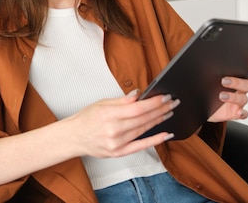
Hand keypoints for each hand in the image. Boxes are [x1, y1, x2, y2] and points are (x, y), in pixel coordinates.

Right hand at [63, 90, 179, 158]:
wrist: (74, 137)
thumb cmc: (86, 119)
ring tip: (169, 112)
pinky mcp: (119, 152)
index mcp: (109, 114)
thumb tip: (138, 94)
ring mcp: (117, 143)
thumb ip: (122, 100)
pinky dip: (155, 140)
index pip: (138, 108)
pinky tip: (165, 134)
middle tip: (173, 103)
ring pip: (143, 130)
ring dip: (159, 120)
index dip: (154, 102)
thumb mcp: (102, 103)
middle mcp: (114, 130)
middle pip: (143, 119)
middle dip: (161, 109)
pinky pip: (140, 146)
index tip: (165, 97)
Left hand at [208, 66, 247, 122]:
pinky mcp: (234, 113)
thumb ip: (209, 71)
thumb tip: (205, 64)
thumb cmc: (205, 90)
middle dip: (237, 82)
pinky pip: (243, 114)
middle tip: (224, 81)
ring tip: (221, 96)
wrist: (200, 106)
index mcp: (234, 80)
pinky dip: (242, 113)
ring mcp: (237, 103)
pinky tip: (238, 112)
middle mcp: (239, 91)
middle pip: (246, 85)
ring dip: (233, 97)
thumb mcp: (205, 78)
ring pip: (243, 99)